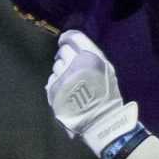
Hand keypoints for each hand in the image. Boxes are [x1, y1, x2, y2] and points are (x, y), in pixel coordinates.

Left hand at [45, 31, 141, 155]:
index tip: (65, 40)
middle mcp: (74, 64)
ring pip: (56, 65)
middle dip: (65, 55)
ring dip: (62, 69)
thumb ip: (92, 54)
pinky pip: (51, 79)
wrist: (100, 120)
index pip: (73, 37)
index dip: (68, 37)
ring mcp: (62, 77)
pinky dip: (57, 82)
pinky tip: (66, 90)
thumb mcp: (107, 69)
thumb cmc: (107, 95)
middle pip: (64, 50)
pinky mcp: (53, 89)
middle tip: (72, 64)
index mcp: (91, 57)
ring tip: (71, 80)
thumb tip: (72, 43)